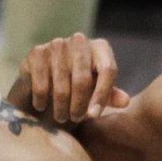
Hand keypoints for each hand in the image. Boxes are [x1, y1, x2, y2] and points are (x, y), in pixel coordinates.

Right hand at [7, 33, 130, 124]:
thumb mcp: (96, 91)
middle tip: (75, 119)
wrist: (44, 76)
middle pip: (83, 80)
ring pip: (61, 87)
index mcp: (100, 47)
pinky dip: (42, 101)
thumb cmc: (77, 85)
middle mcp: (79, 41)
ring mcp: (57, 44)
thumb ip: (110, 95)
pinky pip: (41, 86)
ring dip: (60, 108)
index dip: (101, 96)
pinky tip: (41, 106)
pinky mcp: (36, 53)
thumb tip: (125, 101)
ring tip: (61, 117)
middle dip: (79, 106)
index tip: (93, 116)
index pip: (107, 71)